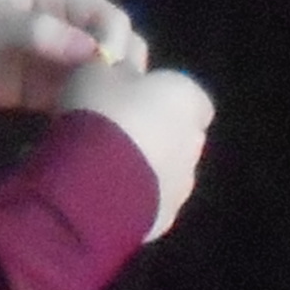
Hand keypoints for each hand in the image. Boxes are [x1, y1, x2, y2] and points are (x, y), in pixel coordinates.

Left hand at [0, 0, 142, 108]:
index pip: (110, 17)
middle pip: (116, 46)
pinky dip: (86, 111)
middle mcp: (67, 21)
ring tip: (102, 120)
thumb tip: (91, 50)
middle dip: (120, 73)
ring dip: (106, 94)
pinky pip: (78, 98)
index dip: (116, 46)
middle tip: (112, 104)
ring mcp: (57, 55)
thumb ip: (37, 31)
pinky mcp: (43, 88)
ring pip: (102, 75)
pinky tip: (85, 128)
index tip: (110, 78)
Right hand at [59, 57, 214, 235]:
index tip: (133, 96)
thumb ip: (114, 70)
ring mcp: (182, 185)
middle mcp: (194, 143)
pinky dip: (132, 193)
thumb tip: (121, 72)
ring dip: (142, 165)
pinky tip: (101, 190)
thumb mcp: (95, 72)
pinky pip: (149, 199)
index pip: (189, 95)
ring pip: (165, 170)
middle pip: (179, 134)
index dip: (162, 95)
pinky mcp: (164, 219)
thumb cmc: (100, 112)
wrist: (95, 183)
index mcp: (188, 99)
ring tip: (102, 164)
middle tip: (114, 128)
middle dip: (154, 132)